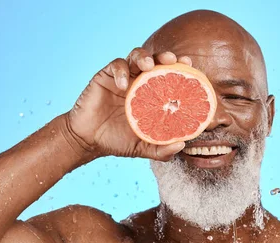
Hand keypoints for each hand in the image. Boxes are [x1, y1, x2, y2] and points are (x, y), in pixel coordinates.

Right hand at [62, 49, 192, 160]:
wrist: (88, 141)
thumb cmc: (117, 141)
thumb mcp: (143, 148)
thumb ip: (161, 149)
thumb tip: (182, 145)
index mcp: (152, 94)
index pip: (169, 75)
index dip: (181, 68)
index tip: (190, 65)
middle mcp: (139, 82)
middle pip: (156, 60)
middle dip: (166, 56)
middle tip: (174, 60)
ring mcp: (123, 78)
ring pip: (136, 56)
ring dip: (144, 57)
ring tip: (149, 66)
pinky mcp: (105, 77)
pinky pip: (115, 66)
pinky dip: (121, 72)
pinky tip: (124, 85)